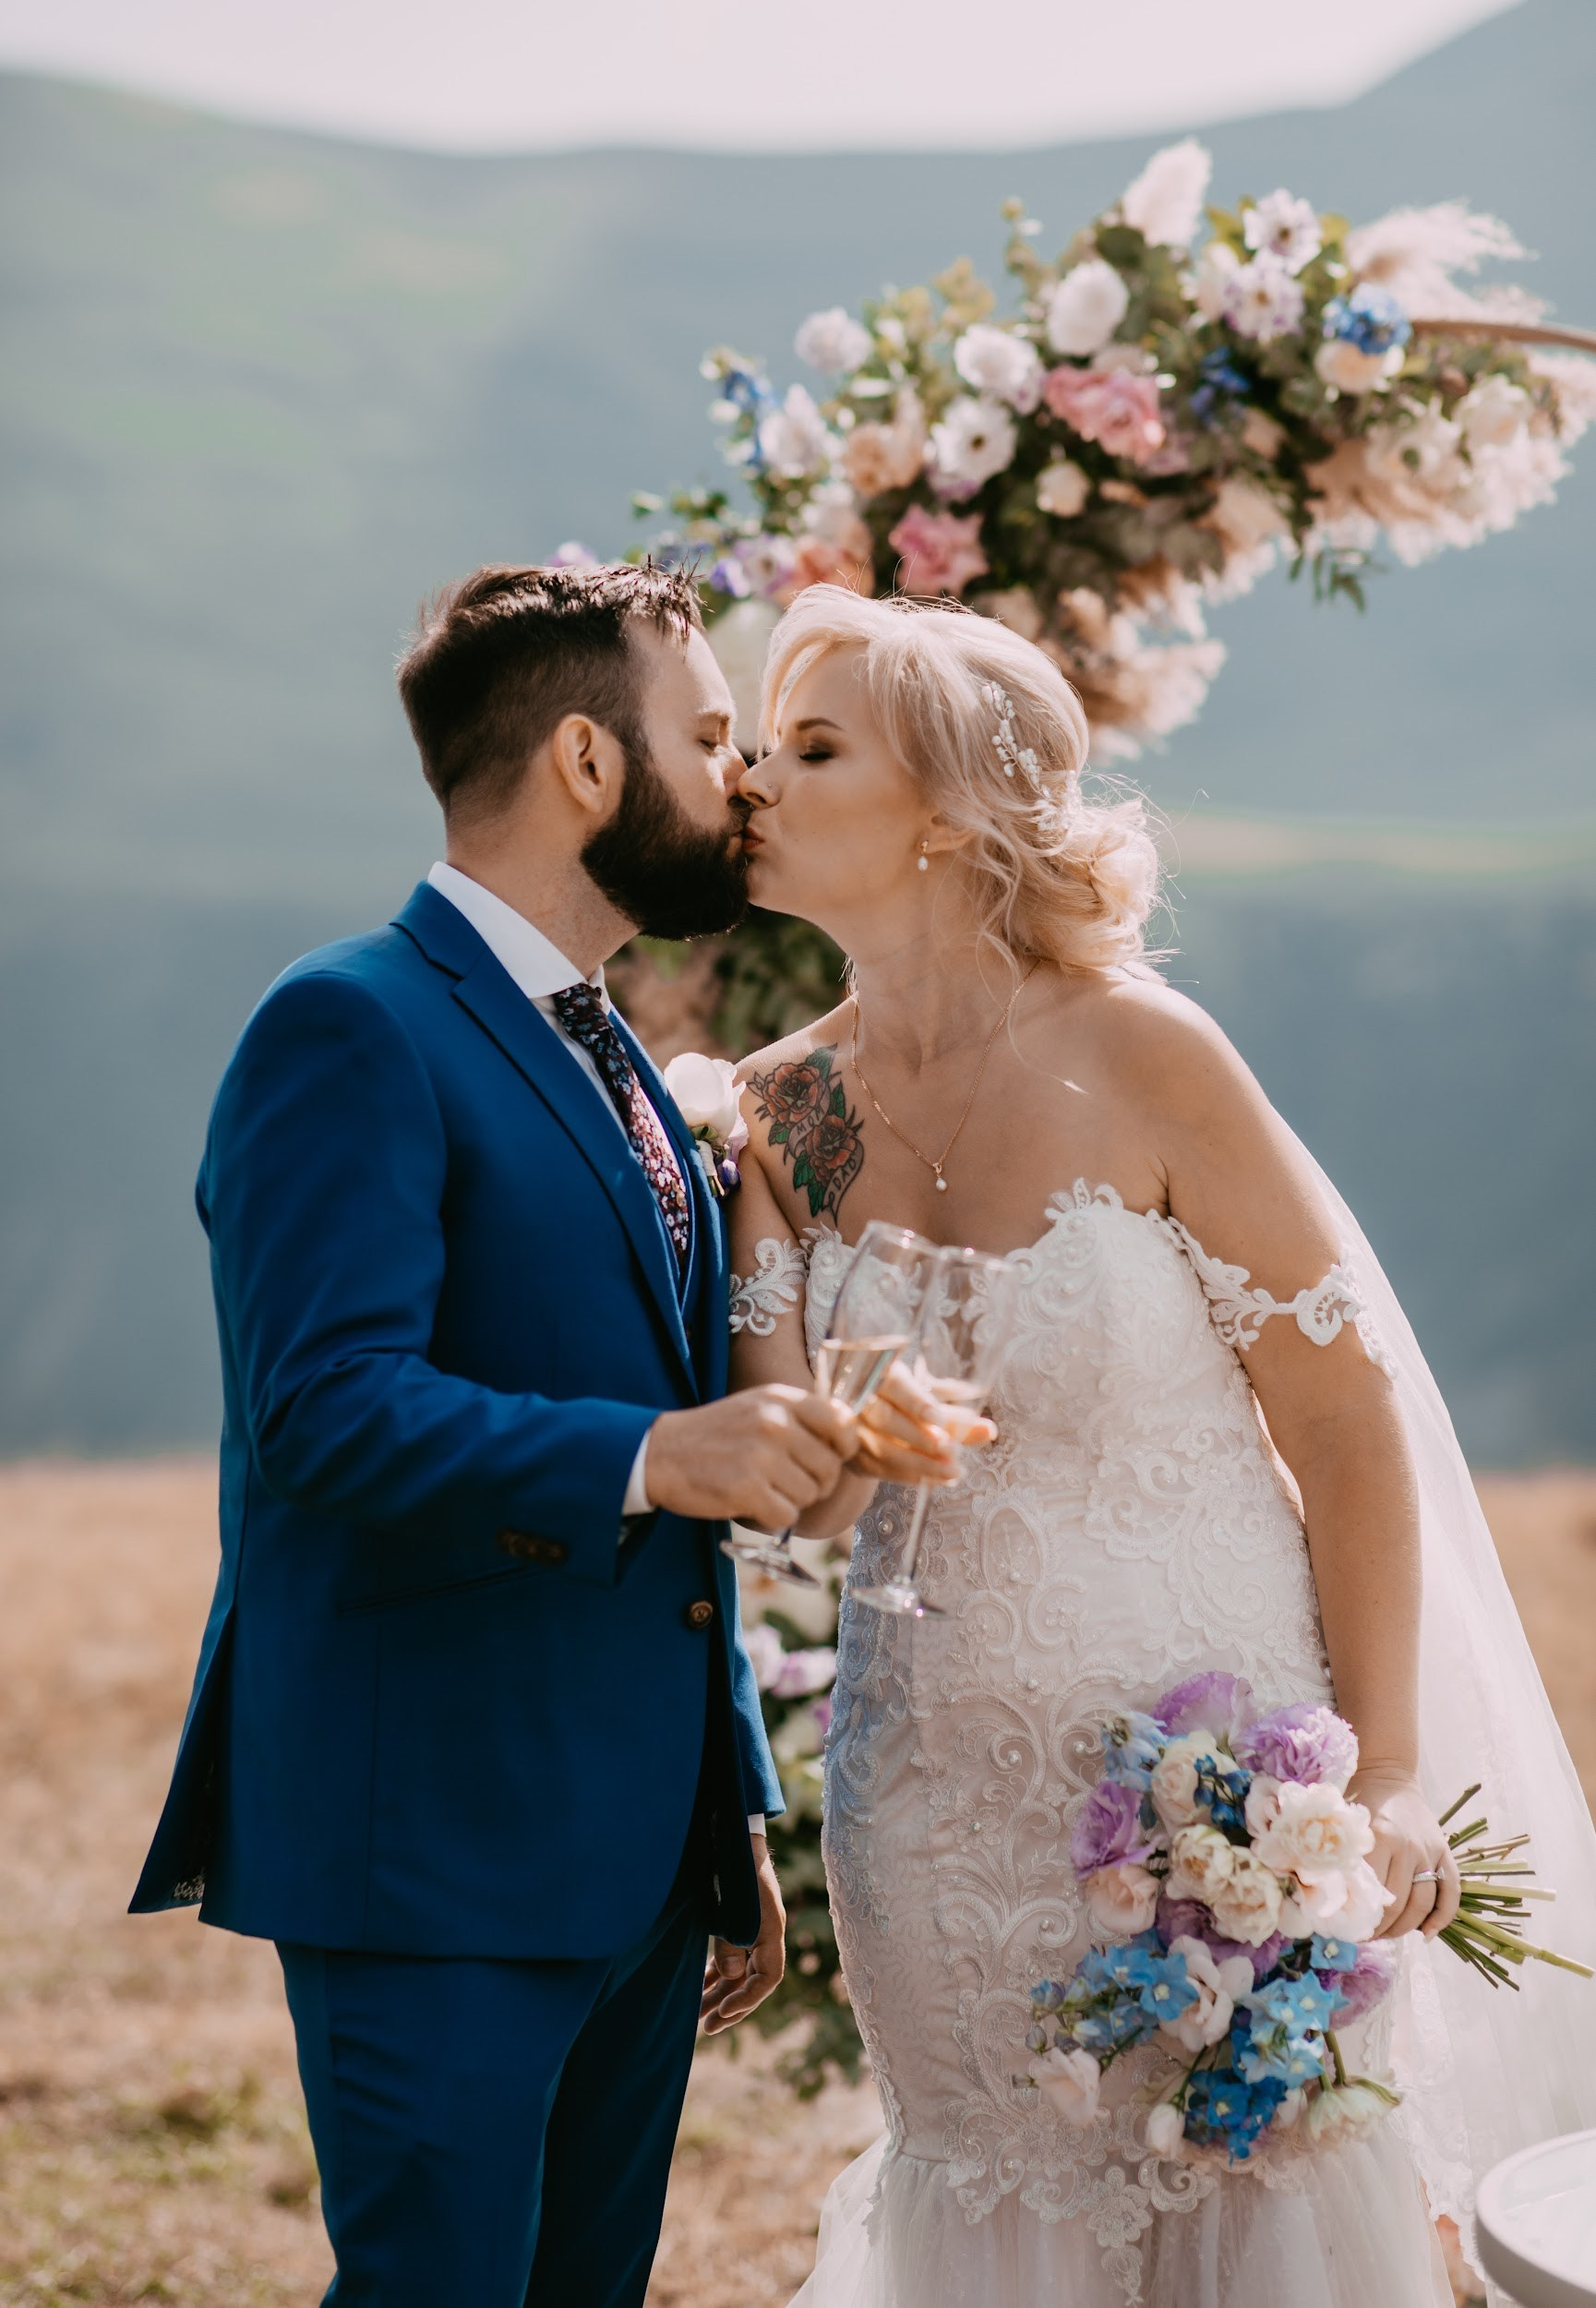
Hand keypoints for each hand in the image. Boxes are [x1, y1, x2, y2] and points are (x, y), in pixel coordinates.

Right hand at [647, 1388, 855, 1527]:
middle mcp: (775, 1423)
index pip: (842, 1421)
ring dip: (791, 1500)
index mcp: (781, 1399)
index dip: (845, 1446)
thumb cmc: (716, 1434)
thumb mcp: (759, 1406)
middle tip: (786, 1480)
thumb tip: (849, 1441)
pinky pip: (786, 1516)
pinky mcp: (746, 1489)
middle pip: (830, 1467)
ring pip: (810, 1494)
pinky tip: (752, 1502)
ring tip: (763, 1487)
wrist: (660, 1452)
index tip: (831, 1456)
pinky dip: (772, 1516)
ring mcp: (761, 1456)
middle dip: (815, 1482)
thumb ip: (801, 1417)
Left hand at [701, 1834, 784, 2033]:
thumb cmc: (733, 1867)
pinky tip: (701, 1985)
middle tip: (707, 2028)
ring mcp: (755, 1928)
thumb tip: (728, 1978)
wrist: (734, 1834)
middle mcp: (767, 1933)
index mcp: (771, 1929)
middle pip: (755, 1982)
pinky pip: (734, 1957)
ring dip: (721, 1993)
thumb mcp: (731, 1907)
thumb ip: (730, 1944)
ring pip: (742, 1972)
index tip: (721, 2013)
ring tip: (697, 2015)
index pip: (767, 1979)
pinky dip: (719, 1973)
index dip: (746, 2000)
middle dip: (732, 2006)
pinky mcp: (742, 1922)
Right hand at [850, 1363, 995, 1488]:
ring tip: (953, 1471)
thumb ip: (956, 1415)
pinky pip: (881, 1470)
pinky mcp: (853, 1457)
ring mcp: (850, 1431)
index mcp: (878, 1371)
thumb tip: (989, 1431)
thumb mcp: (929, 1400)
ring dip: (921, 1463)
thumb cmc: (905, 1401)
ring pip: (883, 1449)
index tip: (938, 1418)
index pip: (894, 1385)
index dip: (915, 1402)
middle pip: (885, 1419)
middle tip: (953, 1451)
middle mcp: (858, 1399)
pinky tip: (936, 1479)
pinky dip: (910, 1476)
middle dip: (921, 1437)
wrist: (865, 1415)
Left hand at [1348, 1768, 1461, 1939]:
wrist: (1388, 1773)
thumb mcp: (1347, 1827)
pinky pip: (1451, 1891)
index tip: (1349, 1930)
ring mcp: (1430, 1851)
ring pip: (1423, 1904)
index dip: (1361, 1918)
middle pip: (1399, 1904)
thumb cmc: (1360, 1802)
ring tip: (1387, 1936)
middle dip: (1381, 1928)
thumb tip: (1327, 1901)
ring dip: (1405, 1928)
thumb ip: (1341, 1861)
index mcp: (1380, 1840)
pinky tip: (1428, 1935)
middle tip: (1365, 1936)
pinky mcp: (1445, 1851)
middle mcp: (1408, 1847)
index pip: (1373, 1894)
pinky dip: (1442, 1917)